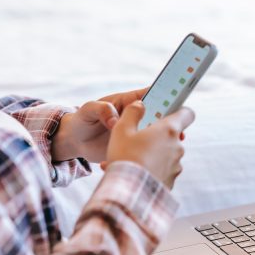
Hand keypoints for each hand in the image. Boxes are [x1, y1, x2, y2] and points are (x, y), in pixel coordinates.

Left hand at [53, 87, 184, 162]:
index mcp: (128, 102)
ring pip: (157, 134)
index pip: (151, 94)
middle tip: (179, 130)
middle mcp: (136, 117)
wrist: (75, 142)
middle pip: (159, 115)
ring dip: (165, 139)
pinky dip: (152, 155)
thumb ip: (101, 109)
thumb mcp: (88, 110)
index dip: (165, 94)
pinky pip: (146, 150)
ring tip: (173, 146)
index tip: (178, 99)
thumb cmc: (81, 120)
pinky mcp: (133, 148)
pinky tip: (155, 161)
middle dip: (171, 121)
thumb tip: (114, 120)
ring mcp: (136, 133)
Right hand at [104, 101, 194, 187]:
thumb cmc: (125, 156)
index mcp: (169, 130)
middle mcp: (177, 147)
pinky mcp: (171, 182)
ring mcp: (176, 166)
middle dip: (155, 137)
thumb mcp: (122, 128)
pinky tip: (132, 174)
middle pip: (171, 136)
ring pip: (164, 155)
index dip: (179, 111)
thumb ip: (133, 112)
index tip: (169, 112)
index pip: (187, 114)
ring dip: (150, 155)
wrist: (128, 192)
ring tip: (128, 161)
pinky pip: (161, 172)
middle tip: (136, 141)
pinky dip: (149, 171)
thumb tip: (140, 104)